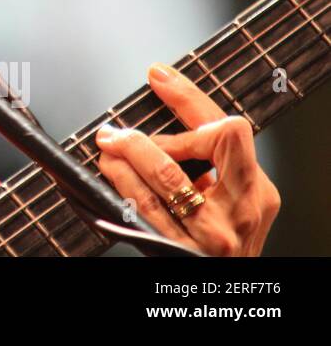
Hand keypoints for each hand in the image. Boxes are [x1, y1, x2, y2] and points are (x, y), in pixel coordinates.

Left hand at [95, 62, 279, 255]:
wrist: (228, 288)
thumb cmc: (226, 235)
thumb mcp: (230, 191)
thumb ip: (206, 153)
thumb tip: (166, 88)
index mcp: (256, 189)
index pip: (226, 130)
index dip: (187, 99)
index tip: (157, 77)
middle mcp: (240, 210)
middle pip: (191, 154)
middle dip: (144, 138)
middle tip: (115, 131)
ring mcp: (212, 235)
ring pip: (163, 180)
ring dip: (124, 157)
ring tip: (108, 147)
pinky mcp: (182, 251)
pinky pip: (145, 210)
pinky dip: (122, 185)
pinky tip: (111, 173)